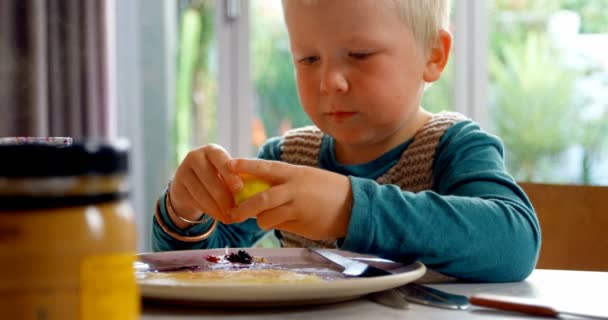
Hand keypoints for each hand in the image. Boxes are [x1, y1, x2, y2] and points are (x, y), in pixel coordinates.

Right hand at [169, 144, 242, 228]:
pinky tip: (220, 216)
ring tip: (230, 217)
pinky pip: (196, 202)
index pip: (220, 158)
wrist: (190, 185)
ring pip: (202, 193)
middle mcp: (195, 157)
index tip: (239, 188)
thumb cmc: (218, 176)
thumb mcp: (226, 171)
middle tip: (238, 209)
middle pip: (210, 178)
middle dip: (225, 196)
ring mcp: (183, 172)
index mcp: (211, 150)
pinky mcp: (178, 188)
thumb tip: (251, 192)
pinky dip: (210, 211)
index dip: (229, 173)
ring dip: (218, 207)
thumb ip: (236, 176)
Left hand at [227, 158, 352, 239]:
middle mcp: (294, 188)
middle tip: (231, 213)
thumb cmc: (326, 190)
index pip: (265, 167)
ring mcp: (298, 206)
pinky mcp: (302, 222)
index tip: (228, 165)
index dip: (245, 166)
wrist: (353, 204)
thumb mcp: (306, 177)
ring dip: (260, 220)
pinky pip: (279, 226)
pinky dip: (275, 225)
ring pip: (267, 216)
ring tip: (262, 220)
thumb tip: (258, 188)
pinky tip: (282, 223)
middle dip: (243, 207)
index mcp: (294, 173)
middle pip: (261, 198)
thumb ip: (284, 182)